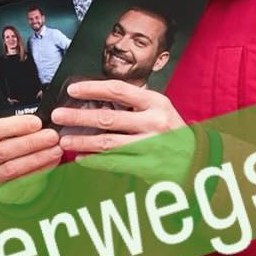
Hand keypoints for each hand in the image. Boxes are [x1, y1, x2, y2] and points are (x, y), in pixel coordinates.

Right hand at [0, 113, 62, 188]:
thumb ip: (23, 125)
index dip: (15, 126)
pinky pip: (21, 180)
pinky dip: (39, 170)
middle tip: (52, 136)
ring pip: (12, 168)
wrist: (6, 165)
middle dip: (31, 142)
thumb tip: (45, 119)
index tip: (37, 123)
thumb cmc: (9, 143)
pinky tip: (52, 161)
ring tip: (56, 149)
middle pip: (3, 150)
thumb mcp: (11, 130)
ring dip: (37, 158)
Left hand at [52, 81, 185, 153]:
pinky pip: (115, 163)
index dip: (94, 89)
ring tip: (64, 140)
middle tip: (57, 116)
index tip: (72, 90)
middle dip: (78, 117)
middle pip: (108, 118)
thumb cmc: (171, 131)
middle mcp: (154, 122)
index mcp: (155, 102)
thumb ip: (134, 105)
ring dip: (82, 142)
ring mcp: (152, 145)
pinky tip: (81, 159)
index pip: (119, 90)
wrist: (197, 158)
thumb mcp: (159, 110)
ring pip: (108, 143)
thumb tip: (95, 100)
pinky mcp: (149, 166)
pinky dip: (95, 161)